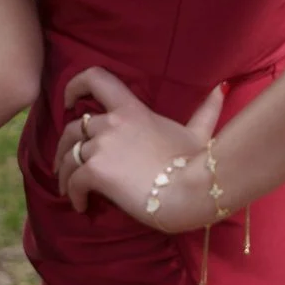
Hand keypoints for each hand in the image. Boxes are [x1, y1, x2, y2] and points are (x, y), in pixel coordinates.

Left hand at [55, 69, 224, 232]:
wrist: (193, 190)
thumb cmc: (196, 163)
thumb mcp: (199, 133)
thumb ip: (205, 111)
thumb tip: (220, 89)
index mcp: (132, 110)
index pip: (95, 79)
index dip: (74, 85)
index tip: (68, 100)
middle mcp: (112, 123)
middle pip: (72, 128)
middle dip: (64, 146)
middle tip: (64, 163)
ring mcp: (102, 147)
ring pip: (68, 157)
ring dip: (64, 173)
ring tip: (68, 189)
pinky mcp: (96, 171)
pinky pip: (73, 182)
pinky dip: (72, 194)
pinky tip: (80, 205)